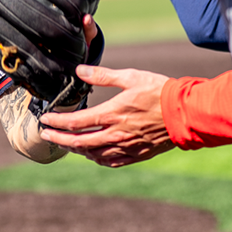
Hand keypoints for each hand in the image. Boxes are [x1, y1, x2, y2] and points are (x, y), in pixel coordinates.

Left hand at [38, 66, 174, 166]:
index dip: (56, 121)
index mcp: (113, 113)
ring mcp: (127, 146)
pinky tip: (92, 154)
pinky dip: (97, 158)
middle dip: (59, 138)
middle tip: (46, 135)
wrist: (187, 113)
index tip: (45, 119)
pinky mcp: (137, 154)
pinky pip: (111, 161)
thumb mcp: (131, 77)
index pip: (75, 122)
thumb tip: (79, 71)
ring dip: (76, 149)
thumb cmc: (160, 91)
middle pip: (79, 142)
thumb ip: (103, 75)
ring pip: (93, 154)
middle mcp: (116, 133)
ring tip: (66, 143)